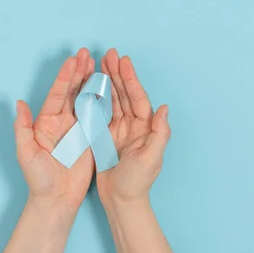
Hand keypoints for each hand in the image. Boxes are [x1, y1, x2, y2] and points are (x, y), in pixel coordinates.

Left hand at [14, 48, 95, 208]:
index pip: (58, 94)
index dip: (65, 76)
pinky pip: (98, 114)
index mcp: (47, 122)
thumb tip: (18, 103)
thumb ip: (23, 128)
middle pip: (72, 91)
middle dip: (80, 72)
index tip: (73, 60)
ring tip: (97, 64)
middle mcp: (63, 121)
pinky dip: (102, 99)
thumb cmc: (39, 177)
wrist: (57, 197)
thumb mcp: (26, 152)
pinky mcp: (91, 136)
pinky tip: (107, 86)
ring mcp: (78, 127)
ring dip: (91, 81)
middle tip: (88, 54)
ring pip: (86, 99)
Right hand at [96, 48, 170, 206]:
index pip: (137, 98)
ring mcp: (119, 130)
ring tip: (99, 63)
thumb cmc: (138, 181)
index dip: (131, 79)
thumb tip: (164, 108)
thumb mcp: (152, 158)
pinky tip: (90, 85)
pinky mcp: (105, 136)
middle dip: (117, 73)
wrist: (121, 200)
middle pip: (124, 94)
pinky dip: (95, 98)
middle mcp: (133, 125)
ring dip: (107, 82)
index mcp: (145, 127)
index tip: (124, 60)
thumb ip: (160, 133)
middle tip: (109, 53)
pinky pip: (100, 112)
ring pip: (112, 100)